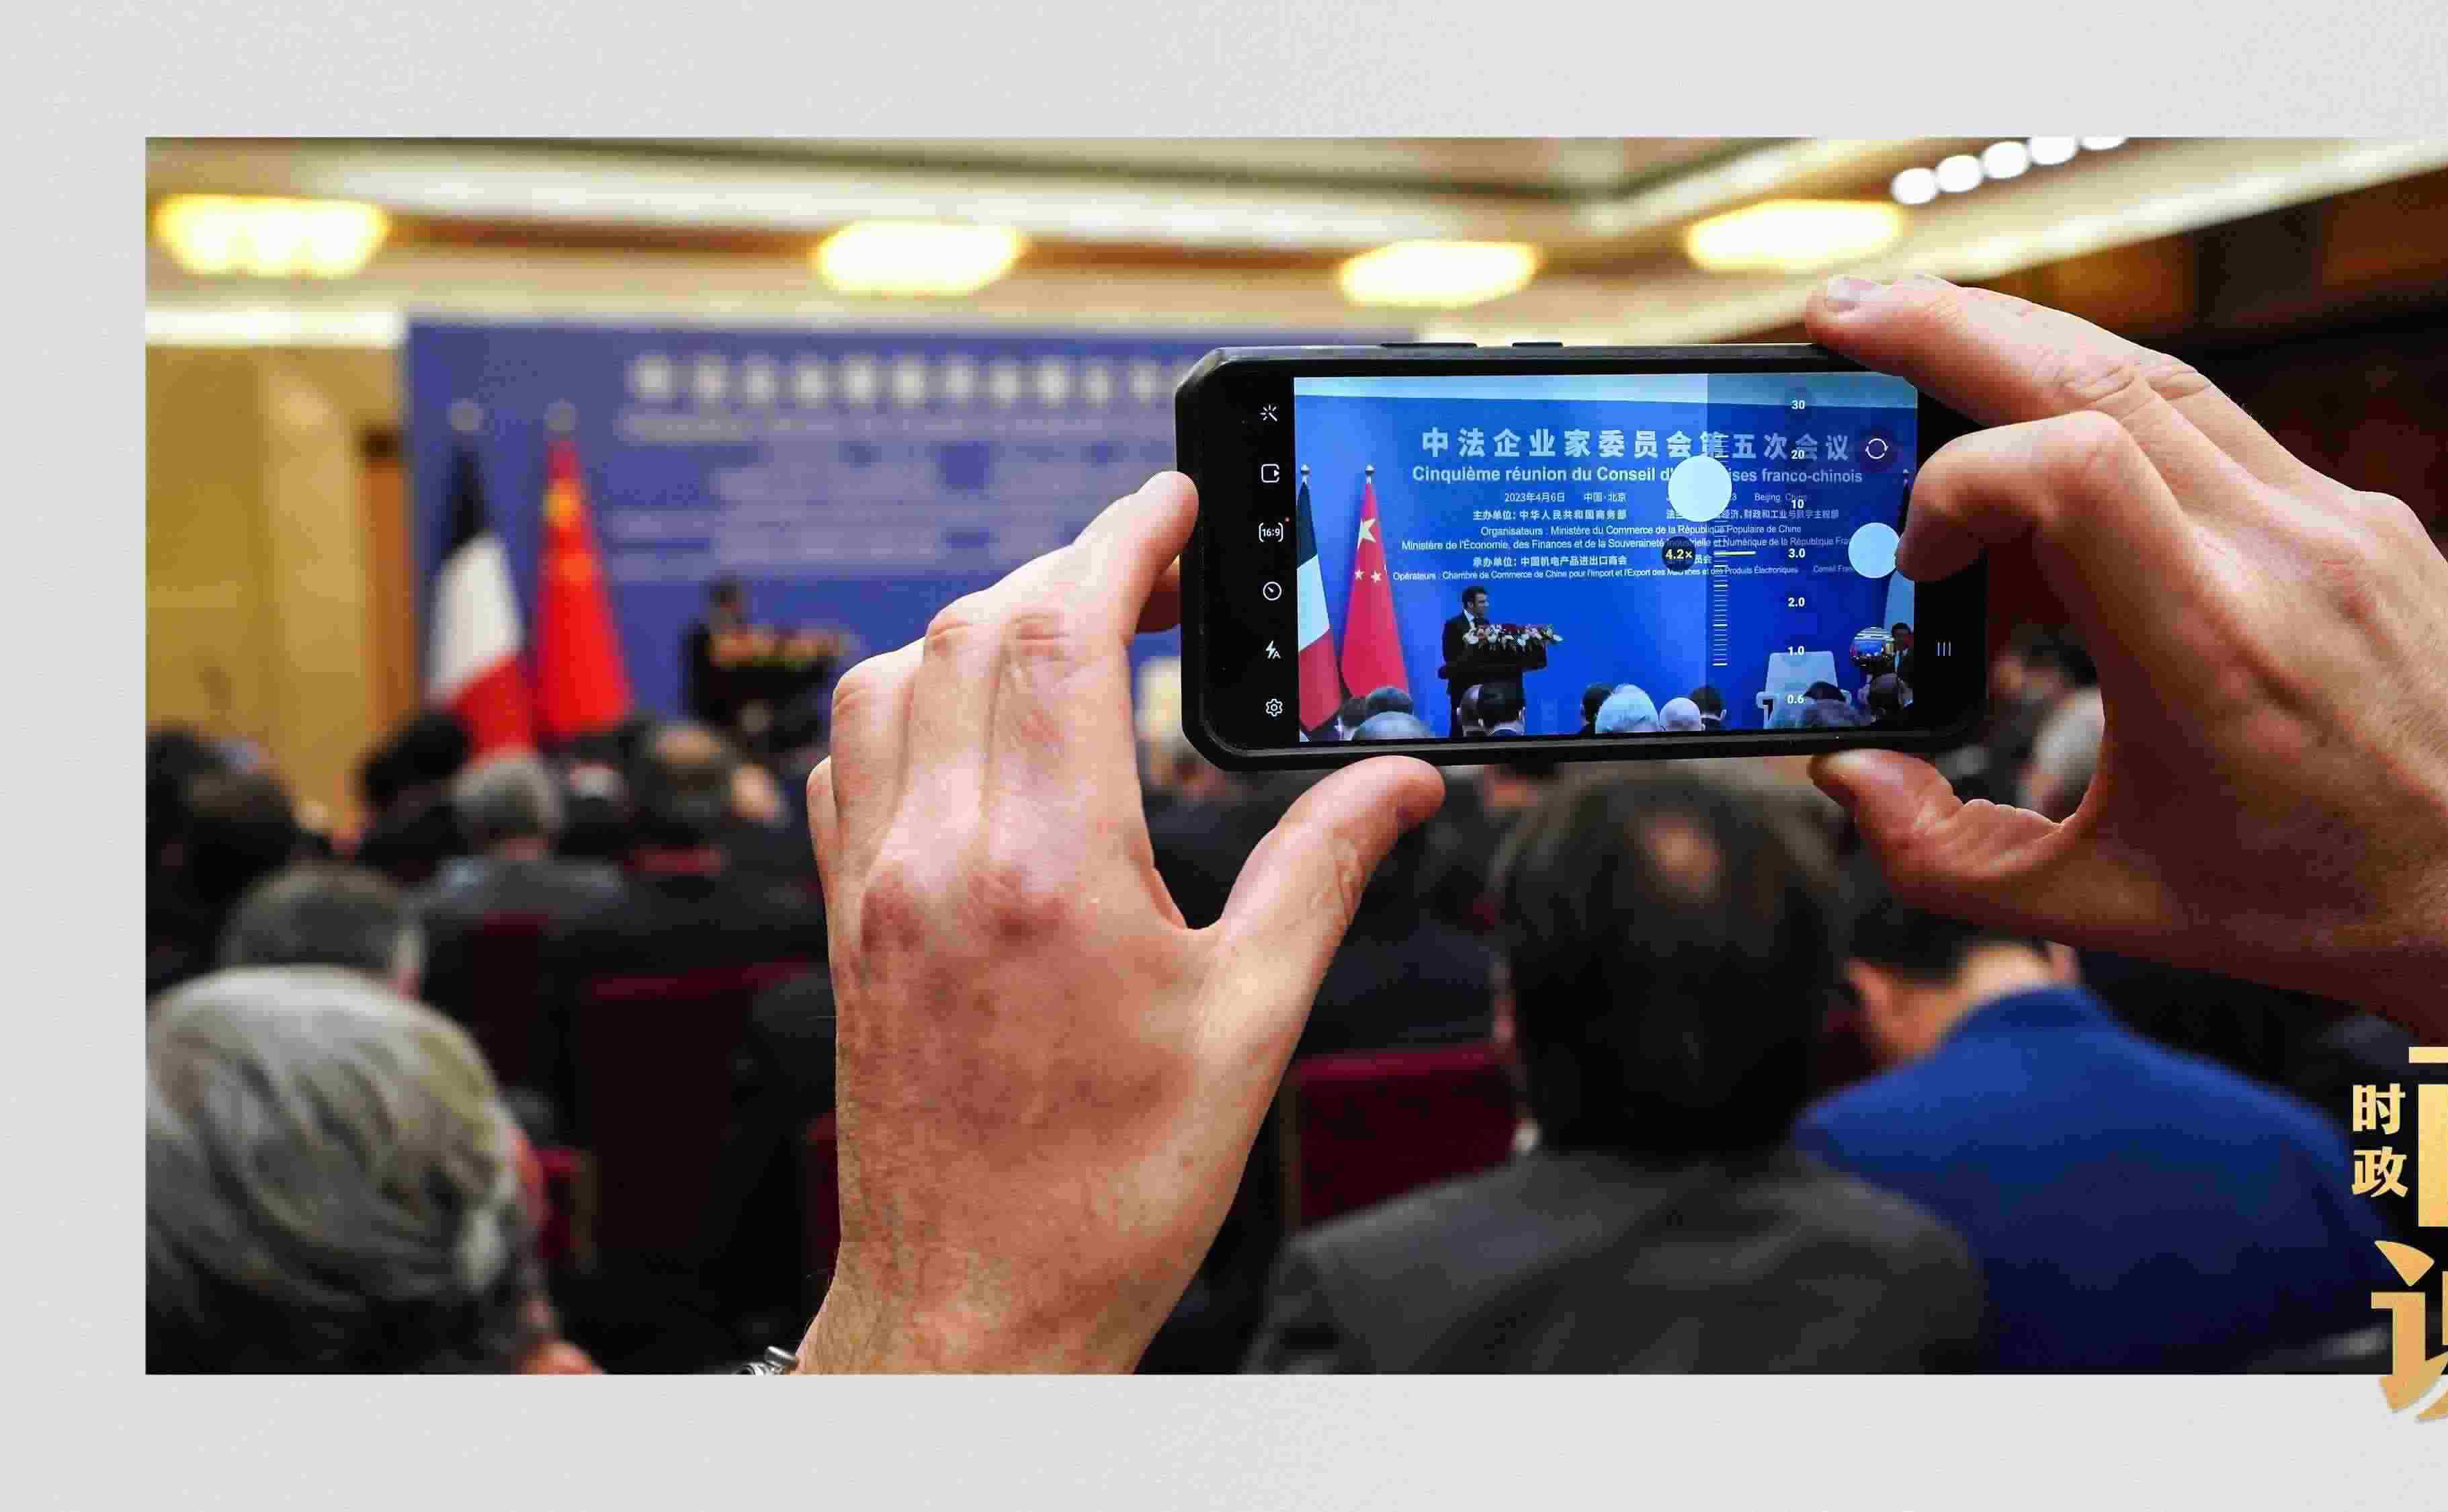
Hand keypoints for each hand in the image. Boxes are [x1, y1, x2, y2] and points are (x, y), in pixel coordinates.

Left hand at [797, 473, 1444, 1370]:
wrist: (975, 1304)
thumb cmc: (1106, 1191)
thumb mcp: (1250, 1027)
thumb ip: (1322, 876)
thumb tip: (1398, 784)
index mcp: (1047, 869)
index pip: (1062, 631)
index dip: (1123, 539)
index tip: (1172, 503)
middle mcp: (938, 856)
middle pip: (974, 628)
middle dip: (1066, 567)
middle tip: (1151, 564)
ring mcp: (874, 885)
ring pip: (891, 676)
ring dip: (978, 625)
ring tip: (1067, 631)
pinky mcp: (847, 921)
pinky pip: (847, 757)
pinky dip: (908, 702)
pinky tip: (972, 729)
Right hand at [1803, 276, 2447, 1045]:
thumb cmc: (2322, 900)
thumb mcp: (2110, 904)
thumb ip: (1947, 855)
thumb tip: (1848, 775)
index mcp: (2212, 650)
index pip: (2070, 467)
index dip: (1957, 483)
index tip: (1916, 562)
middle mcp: (2278, 557)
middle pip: (2096, 376)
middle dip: (1948, 328)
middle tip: (1844, 318)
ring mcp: (2330, 519)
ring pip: (2154, 371)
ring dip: (2021, 336)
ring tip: (1920, 329)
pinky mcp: (2356, 514)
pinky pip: (2210, 420)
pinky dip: (2104, 398)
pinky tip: (2043, 419)